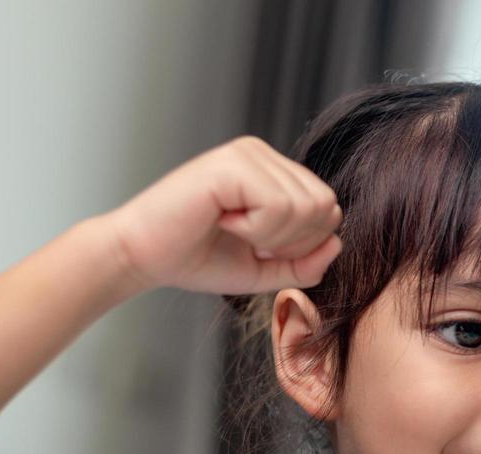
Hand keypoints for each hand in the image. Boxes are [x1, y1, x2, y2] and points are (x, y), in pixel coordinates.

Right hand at [99, 135, 342, 295]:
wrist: (143, 257)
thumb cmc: (197, 259)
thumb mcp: (265, 271)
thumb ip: (305, 264)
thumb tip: (337, 243)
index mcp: (274, 172)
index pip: (328, 208)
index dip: (305, 244)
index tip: (261, 248)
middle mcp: (264, 155)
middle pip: (325, 206)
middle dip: (294, 242)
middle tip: (248, 241)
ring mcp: (248, 154)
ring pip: (306, 207)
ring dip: (271, 236)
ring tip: (233, 229)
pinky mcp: (232, 163)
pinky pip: (278, 206)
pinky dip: (256, 229)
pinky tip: (225, 221)